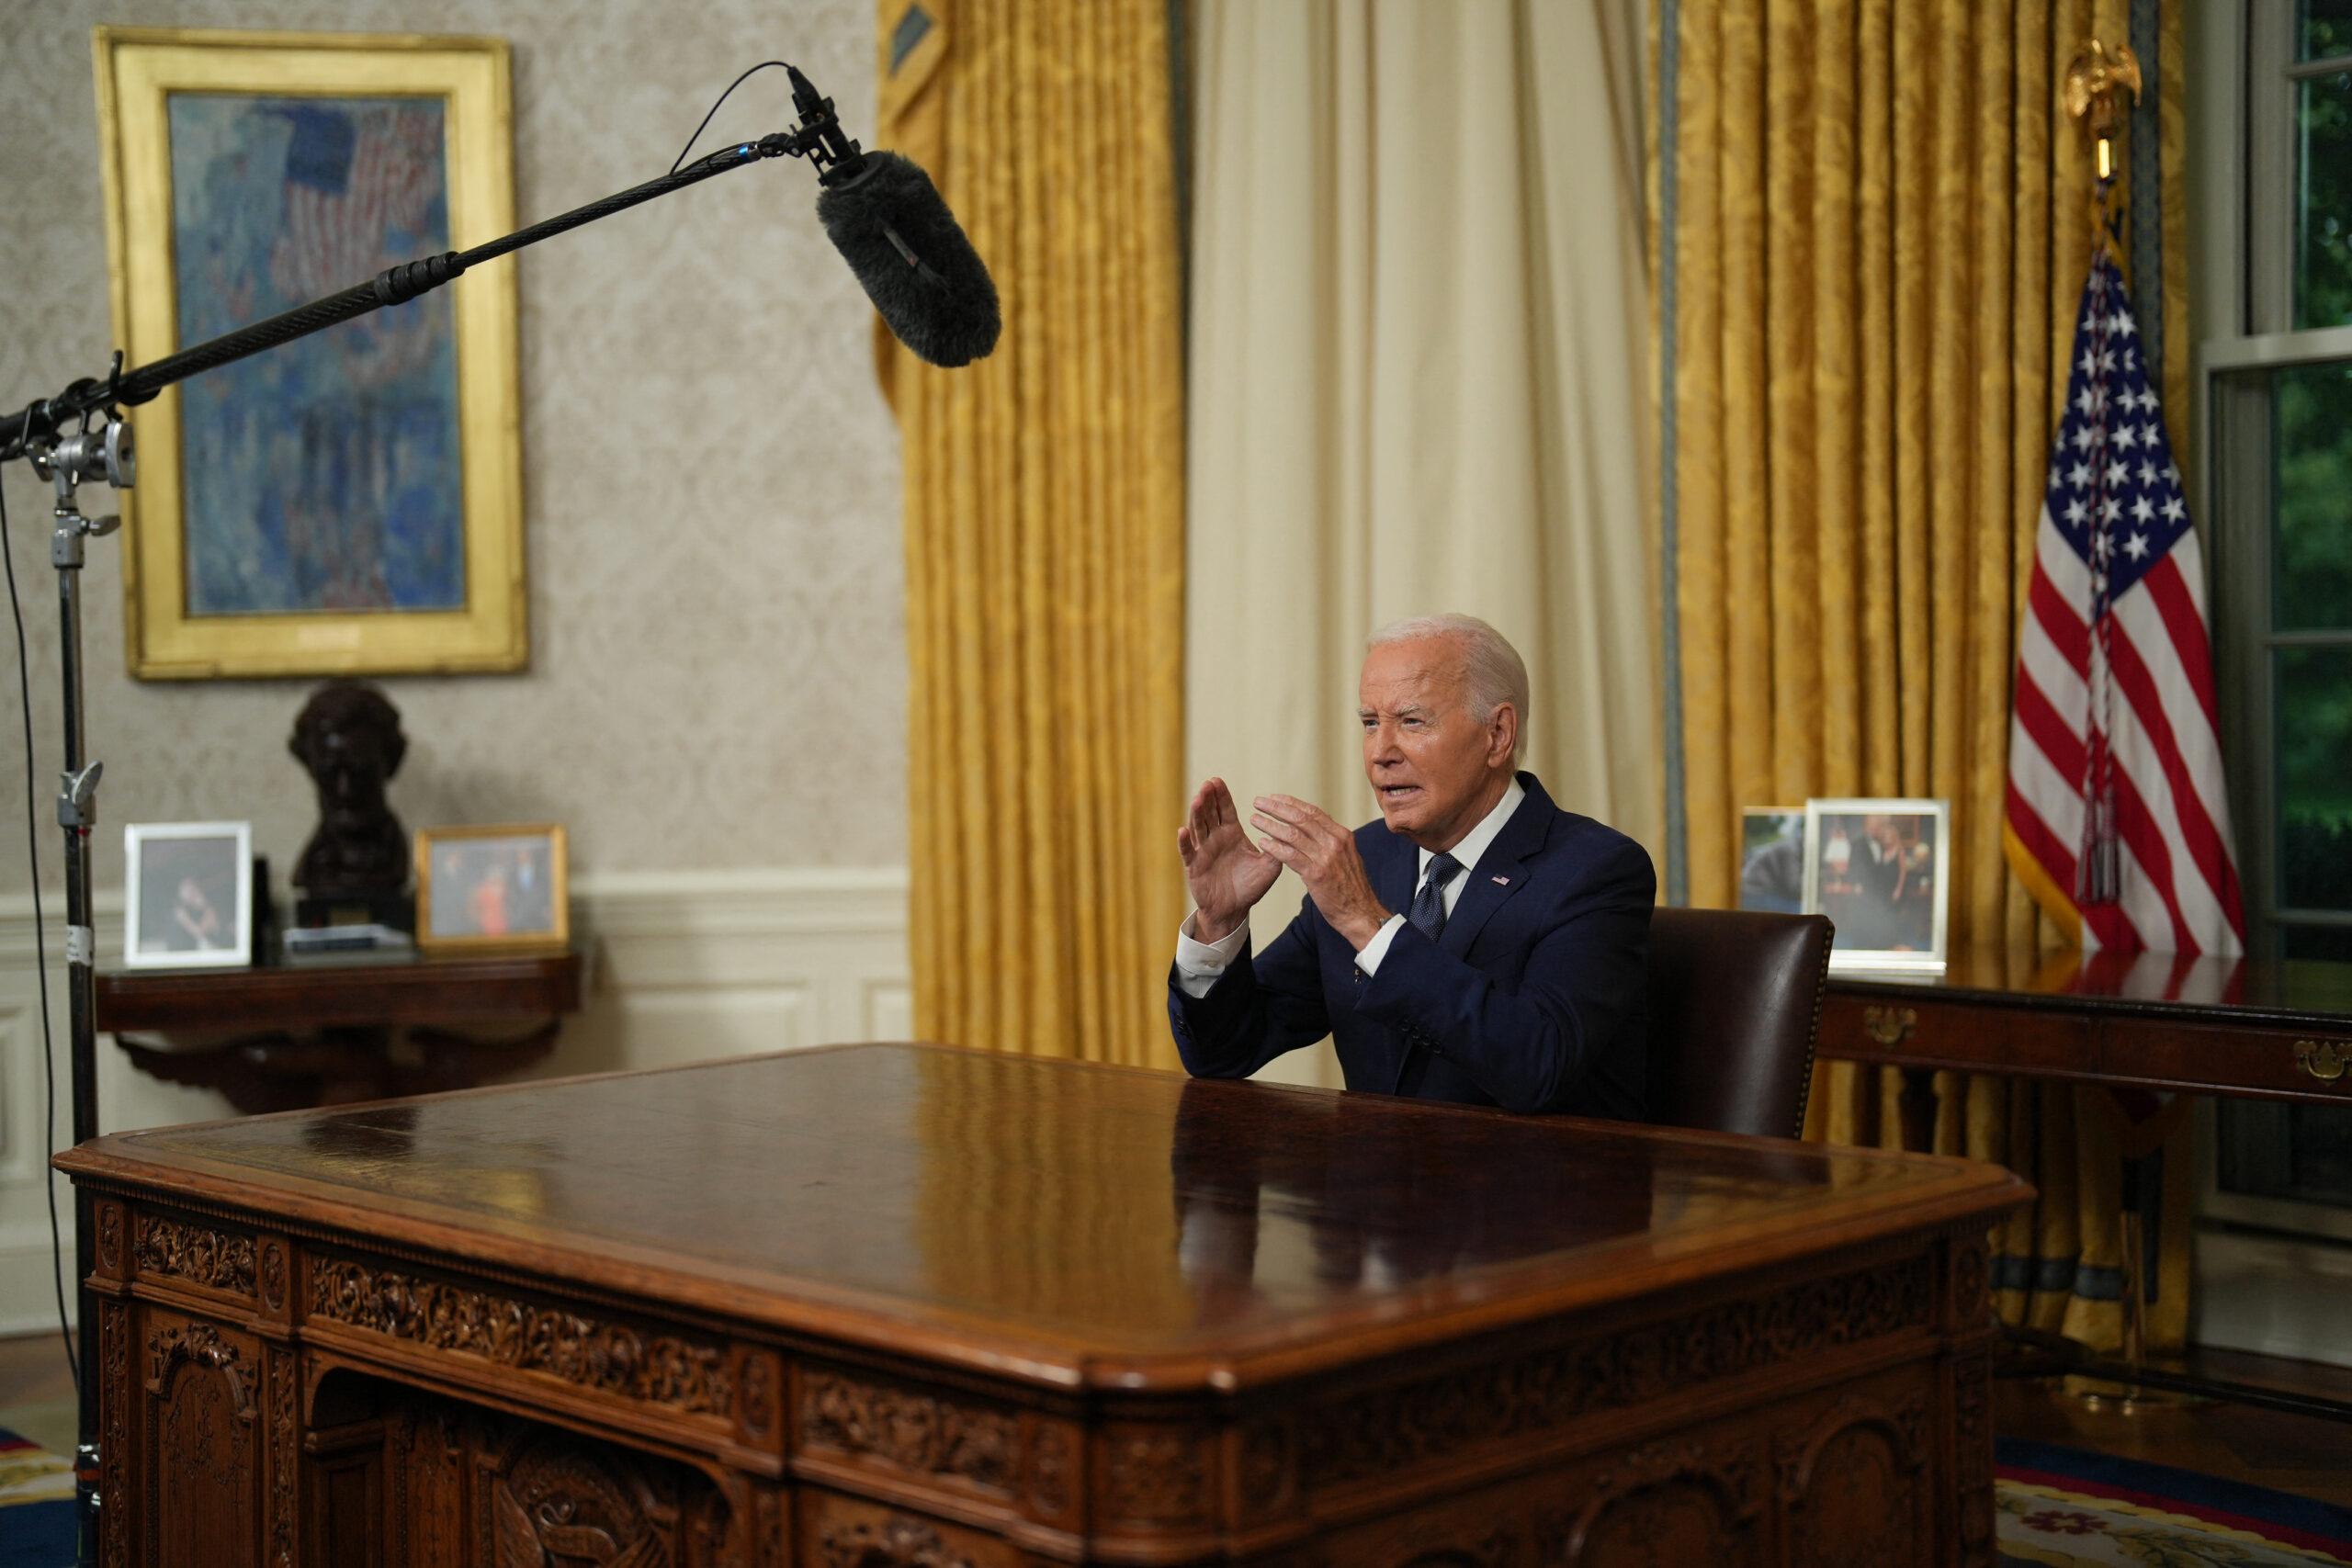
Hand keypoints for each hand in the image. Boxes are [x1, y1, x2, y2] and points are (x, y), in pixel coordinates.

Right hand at [1178, 778, 1280, 940]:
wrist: (1233, 910)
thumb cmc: (1250, 886)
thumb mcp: (1269, 867)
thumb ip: (1278, 849)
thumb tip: (1289, 832)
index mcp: (1232, 834)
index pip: (1226, 810)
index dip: (1221, 795)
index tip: (1217, 780)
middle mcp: (1215, 839)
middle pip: (1209, 813)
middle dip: (1208, 798)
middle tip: (1208, 783)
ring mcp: (1203, 851)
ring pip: (1198, 828)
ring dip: (1196, 814)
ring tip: (1197, 800)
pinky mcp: (1194, 866)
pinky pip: (1188, 852)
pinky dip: (1184, 842)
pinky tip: (1183, 830)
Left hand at [1249, 795, 1389, 948]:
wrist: (1361, 912)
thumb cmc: (1351, 888)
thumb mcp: (1347, 857)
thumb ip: (1331, 842)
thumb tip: (1315, 829)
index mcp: (1342, 835)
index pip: (1313, 812)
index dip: (1291, 803)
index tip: (1274, 798)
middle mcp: (1335, 842)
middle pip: (1300, 818)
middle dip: (1277, 808)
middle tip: (1258, 802)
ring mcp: (1326, 857)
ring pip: (1292, 834)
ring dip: (1270, 825)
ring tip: (1255, 820)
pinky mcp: (1316, 874)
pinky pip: (1290, 855)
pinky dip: (1274, 847)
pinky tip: (1262, 843)